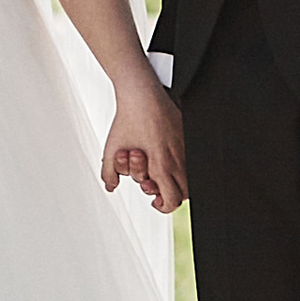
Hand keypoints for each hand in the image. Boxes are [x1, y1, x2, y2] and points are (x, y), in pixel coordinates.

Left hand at [101, 71, 188, 216]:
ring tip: (160, 173)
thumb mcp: (111, 150)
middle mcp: (177, 159)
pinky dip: (180, 164)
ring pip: (190, 176)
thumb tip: (111, 187)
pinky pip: (190, 158)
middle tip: (157, 189)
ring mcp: (184, 147)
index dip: (164, 206)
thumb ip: (109, 174)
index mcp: (161, 166)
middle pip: (185, 193)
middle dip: (171, 195)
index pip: (172, 200)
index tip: (155, 201)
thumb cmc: (127, 120)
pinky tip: (164, 156)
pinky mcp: (187, 136)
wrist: (141, 94)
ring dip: (177, 180)